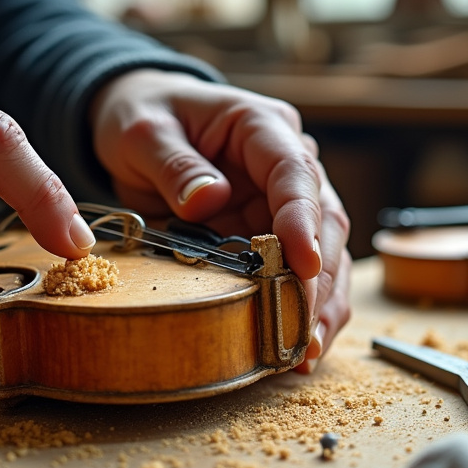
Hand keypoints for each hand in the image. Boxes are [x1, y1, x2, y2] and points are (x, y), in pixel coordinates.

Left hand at [90, 69, 351, 369]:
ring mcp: (285, 201)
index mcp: (262, 127)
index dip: (303, 219)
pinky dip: (303, 310)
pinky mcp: (274, 233)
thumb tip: (209, 200)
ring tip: (306, 351)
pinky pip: (300, 274)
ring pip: (324, 253)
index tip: (303, 262)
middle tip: (303, 328)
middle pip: (324, 221)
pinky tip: (300, 348)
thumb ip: (173, 163)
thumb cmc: (144, 116)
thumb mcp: (143, 132)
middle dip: (319, 278)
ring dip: (320, 303)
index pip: (295, 173)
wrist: (142, 126)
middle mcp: (288, 162)